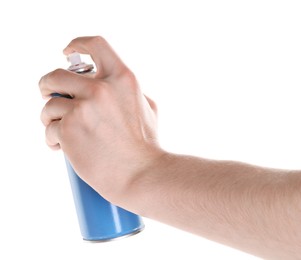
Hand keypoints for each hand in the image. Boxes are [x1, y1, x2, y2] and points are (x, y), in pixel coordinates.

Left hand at [39, 36, 163, 202]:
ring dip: (51, 118)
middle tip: (50, 95)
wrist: (140, 174)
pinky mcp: (68, 129)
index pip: (95, 45)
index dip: (78, 44)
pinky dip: (52, 138)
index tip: (68, 52)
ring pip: (50, 105)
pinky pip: (49, 128)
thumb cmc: (145, 145)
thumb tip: (110, 85)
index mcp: (122, 79)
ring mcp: (82, 109)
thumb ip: (128, 92)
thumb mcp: (147, 109)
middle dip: (49, 86)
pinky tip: (61, 147)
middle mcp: (100, 89)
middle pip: (57, 75)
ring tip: (62, 132)